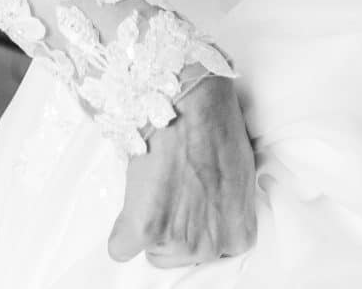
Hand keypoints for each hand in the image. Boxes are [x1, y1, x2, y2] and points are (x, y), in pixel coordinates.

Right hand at [106, 73, 257, 268]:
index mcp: (239, 233)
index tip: (194, 213)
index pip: (216, 253)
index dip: (201, 227)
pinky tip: (133, 202)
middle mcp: (212, 245)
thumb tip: (211, 209)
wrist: (189, 105)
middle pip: (183, 256)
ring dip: (149, 227)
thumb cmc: (217, 126)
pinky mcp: (145, 232)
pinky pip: (121, 249)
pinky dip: (121, 231)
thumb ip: (227, 207)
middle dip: (176, 230)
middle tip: (174, 193)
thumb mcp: (239, 174)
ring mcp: (179, 242)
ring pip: (153, 252)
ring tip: (158, 187)